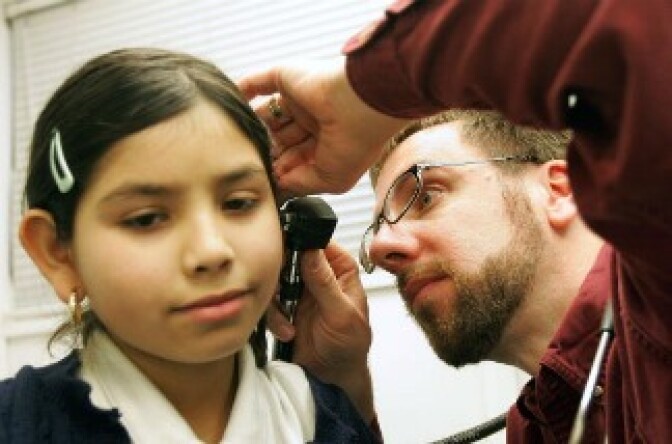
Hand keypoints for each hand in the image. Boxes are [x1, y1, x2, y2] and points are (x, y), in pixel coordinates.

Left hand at [238, 58, 407, 195]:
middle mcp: (315, 119)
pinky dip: (242, 93)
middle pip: (281, 139)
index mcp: (330, 141)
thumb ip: (302, 184)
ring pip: (269, 115)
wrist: (359, 104)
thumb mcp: (332, 179)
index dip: (283, 169)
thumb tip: (280, 185)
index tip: (270, 180)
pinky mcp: (286, 77)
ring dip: (255, 129)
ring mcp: (300, 97)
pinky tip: (231, 109)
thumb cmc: (357, 141)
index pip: (298, 157)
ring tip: (240, 144)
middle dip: (269, 153)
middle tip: (254, 164)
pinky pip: (257, 83)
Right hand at [266, 243, 374, 419]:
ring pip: (275, 279)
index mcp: (339, 268)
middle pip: (289, 257)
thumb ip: (325, 283)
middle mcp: (318, 274)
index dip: (299, 243)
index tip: (285, 256)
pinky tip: (287, 332)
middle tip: (281, 294)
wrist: (334, 376)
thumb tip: (311, 251)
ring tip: (289, 324)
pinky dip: (274, 318)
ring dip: (277, 303)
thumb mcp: (341, 314)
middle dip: (281, 277)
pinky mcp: (284, 307)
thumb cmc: (350, 345)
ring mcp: (299, 290)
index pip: (317, 241)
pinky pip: (268, 302)